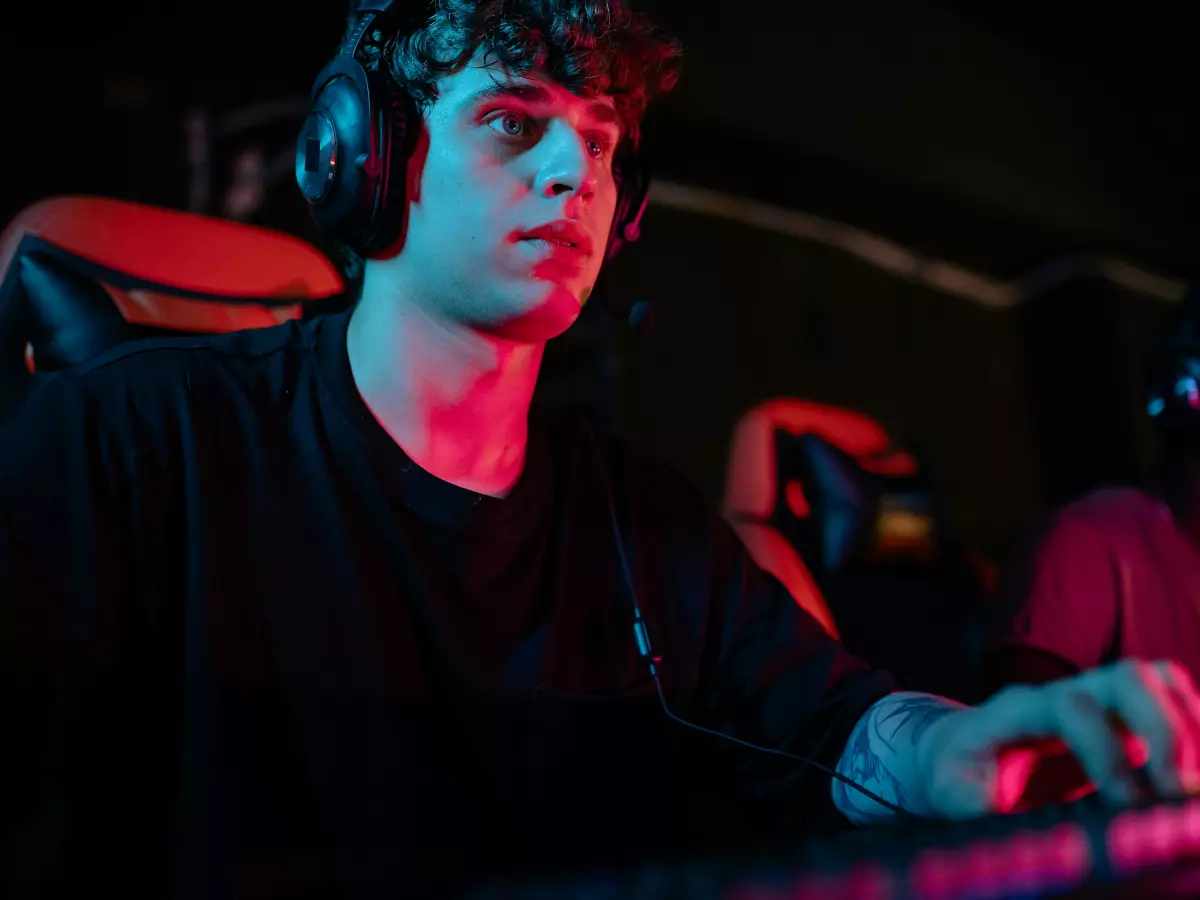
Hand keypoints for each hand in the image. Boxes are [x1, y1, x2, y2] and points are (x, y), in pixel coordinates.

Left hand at [914, 659, 1199, 818]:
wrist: (959, 749)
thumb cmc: (955, 772)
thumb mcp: (949, 790)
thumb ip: (972, 804)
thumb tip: (1008, 824)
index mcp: (1018, 710)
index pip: (1069, 706)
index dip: (1105, 748)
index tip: (1127, 802)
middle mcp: (1063, 694)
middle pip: (1126, 676)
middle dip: (1163, 729)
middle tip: (1179, 790)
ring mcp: (1097, 700)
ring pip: (1157, 681)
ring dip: (1189, 728)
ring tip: (1193, 788)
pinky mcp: (1121, 718)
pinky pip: (1170, 700)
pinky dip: (1193, 729)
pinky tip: (1192, 778)